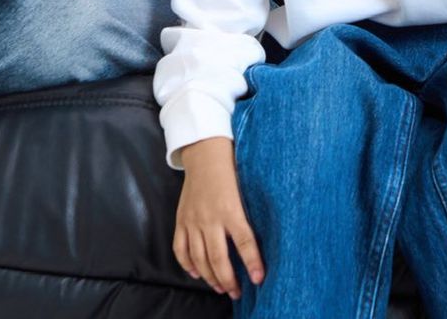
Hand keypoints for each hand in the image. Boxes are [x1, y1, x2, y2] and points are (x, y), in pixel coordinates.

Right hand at [175, 138, 264, 299]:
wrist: (205, 153)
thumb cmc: (231, 169)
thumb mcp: (246, 188)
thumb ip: (250, 212)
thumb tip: (267, 236)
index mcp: (231, 208)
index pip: (244, 242)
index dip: (252, 262)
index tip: (259, 279)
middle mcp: (210, 217)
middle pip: (219, 258)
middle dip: (229, 280)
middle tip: (236, 292)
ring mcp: (193, 220)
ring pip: (199, 258)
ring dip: (210, 277)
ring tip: (220, 287)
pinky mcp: (180, 220)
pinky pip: (180, 249)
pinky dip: (187, 265)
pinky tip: (196, 273)